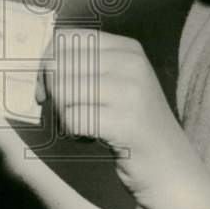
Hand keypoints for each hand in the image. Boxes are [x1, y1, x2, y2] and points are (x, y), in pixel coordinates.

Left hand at [38, 29, 188, 208]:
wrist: (172, 170)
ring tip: (80, 125)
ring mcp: (131, 91)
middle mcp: (131, 63)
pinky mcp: (126, 122)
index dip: (46, 62)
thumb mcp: (116, 84)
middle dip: (51, 91)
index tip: (47, 87)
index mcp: (128, 48)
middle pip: (60, 64)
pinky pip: (73, 119)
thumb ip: (84, 67)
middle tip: (63, 113)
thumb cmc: (134, 126)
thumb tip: (38, 64)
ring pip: (63, 90)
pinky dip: (71, 132)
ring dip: (62, 114)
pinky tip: (88, 138)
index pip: (66, 38)